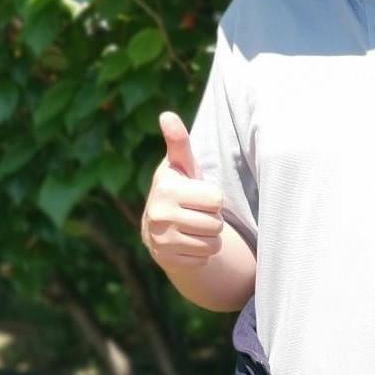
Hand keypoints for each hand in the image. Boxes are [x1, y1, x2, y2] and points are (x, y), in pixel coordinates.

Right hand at [141, 112, 225, 269]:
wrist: (158, 225)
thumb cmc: (179, 187)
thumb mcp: (180, 165)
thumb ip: (178, 141)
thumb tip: (167, 114)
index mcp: (167, 188)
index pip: (216, 198)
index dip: (212, 197)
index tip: (197, 194)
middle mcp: (160, 214)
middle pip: (216, 223)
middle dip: (212, 218)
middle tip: (195, 212)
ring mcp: (162, 240)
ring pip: (213, 243)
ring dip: (209, 236)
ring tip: (193, 226)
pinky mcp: (168, 259)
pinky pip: (204, 258)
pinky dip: (201, 252)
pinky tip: (187, 242)